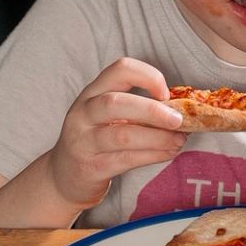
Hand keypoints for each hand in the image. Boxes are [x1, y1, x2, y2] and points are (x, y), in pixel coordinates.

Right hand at [45, 58, 187, 208]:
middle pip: (116, 103)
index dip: (148, 76)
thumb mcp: (108, 116)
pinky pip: (125, 159)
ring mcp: (84, 141)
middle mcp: (83, 113)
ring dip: (158, 137)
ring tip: (179, 140)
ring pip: (122, 135)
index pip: (119, 70)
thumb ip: (137, 107)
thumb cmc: (97, 140)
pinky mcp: (91, 167)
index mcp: (92, 93)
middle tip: (179, 120)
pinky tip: (168, 153)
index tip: (166, 93)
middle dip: (153, 110)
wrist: (64, 176)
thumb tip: (181, 107)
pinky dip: (152, 155)